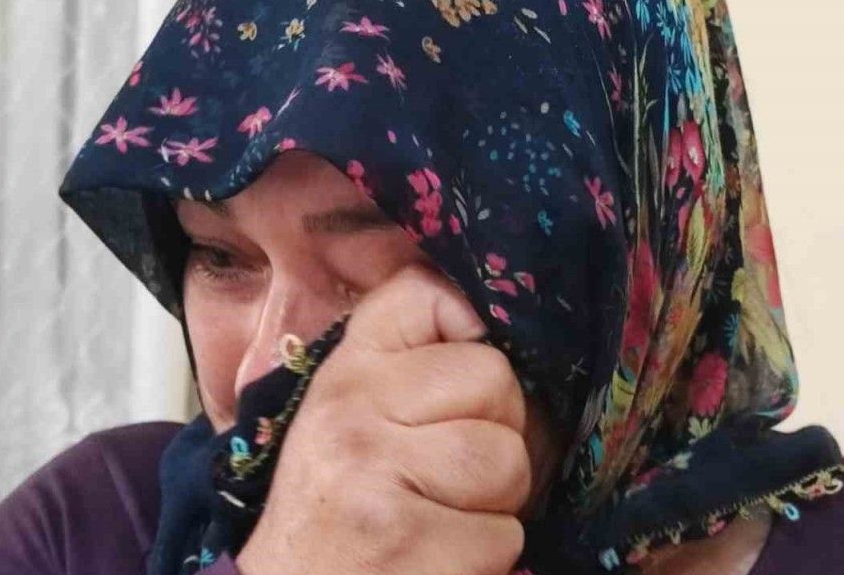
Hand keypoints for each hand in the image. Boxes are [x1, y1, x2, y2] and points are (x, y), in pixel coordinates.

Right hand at [234, 264, 529, 574]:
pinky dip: (485, 556)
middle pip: (495, 382)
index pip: (427, 294)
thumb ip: (405, 360)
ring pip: (509, 461)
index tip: (455, 382)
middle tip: (450, 475)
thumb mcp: (349, 416)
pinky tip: (437, 556)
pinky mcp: (408, 539)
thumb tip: (481, 317)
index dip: (469, 331)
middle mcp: (353, 411)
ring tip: (444, 518)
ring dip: (497, 504)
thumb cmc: (335, 509)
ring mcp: (378, 474)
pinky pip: (504, 535)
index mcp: (344, 373)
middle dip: (497, 435)